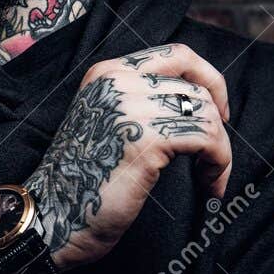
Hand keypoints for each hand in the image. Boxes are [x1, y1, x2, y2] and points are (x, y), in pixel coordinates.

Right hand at [26, 43, 231, 271]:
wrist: (53, 218)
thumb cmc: (85, 181)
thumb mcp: (109, 124)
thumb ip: (141, 102)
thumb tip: (200, 102)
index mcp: (107, 73)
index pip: (178, 55)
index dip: (208, 80)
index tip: (218, 113)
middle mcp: (117, 81)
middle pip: (196, 87)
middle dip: (216, 123)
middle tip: (214, 156)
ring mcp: (130, 107)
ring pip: (205, 112)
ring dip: (219, 150)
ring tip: (209, 178)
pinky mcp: (146, 139)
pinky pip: (207, 139)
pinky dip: (219, 163)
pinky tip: (210, 185)